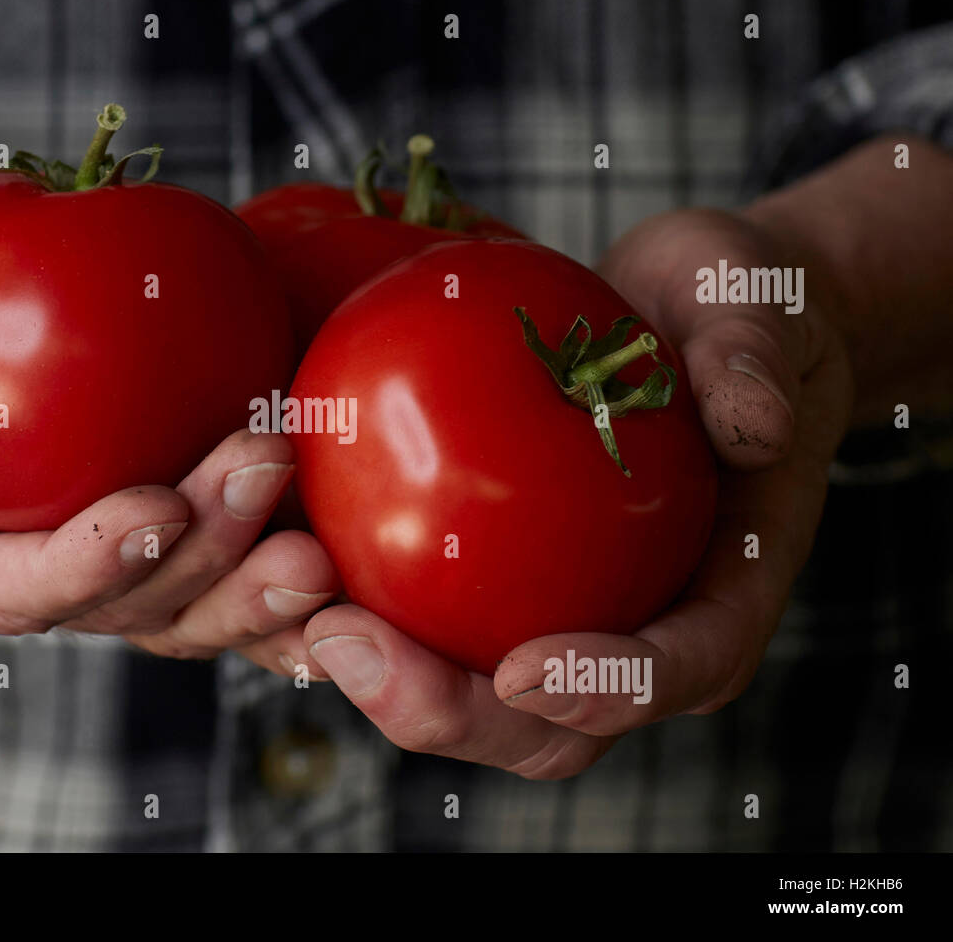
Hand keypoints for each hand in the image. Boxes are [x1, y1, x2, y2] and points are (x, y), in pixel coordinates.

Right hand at [0, 138, 336, 671]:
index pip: (9, 587)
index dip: (81, 569)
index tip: (153, 509)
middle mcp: (39, 562)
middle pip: (125, 610)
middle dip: (204, 560)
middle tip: (267, 465)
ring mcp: (118, 552)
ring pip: (196, 611)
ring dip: (265, 590)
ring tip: (330, 543)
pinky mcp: (180, 520)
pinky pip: (240, 570)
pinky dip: (295, 587)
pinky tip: (357, 562)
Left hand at [302, 208, 852, 777]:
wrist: (677, 317)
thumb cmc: (727, 314)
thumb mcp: (752, 308)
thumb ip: (753, 358)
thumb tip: (752, 422)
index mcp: (719, 592)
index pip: (680, 669)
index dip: (607, 690)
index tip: (527, 668)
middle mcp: (628, 631)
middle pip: (544, 727)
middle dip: (446, 710)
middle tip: (350, 642)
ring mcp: (551, 618)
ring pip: (464, 696)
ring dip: (376, 679)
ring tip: (301, 614)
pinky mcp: (485, 585)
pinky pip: (418, 621)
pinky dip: (352, 609)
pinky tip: (282, 556)